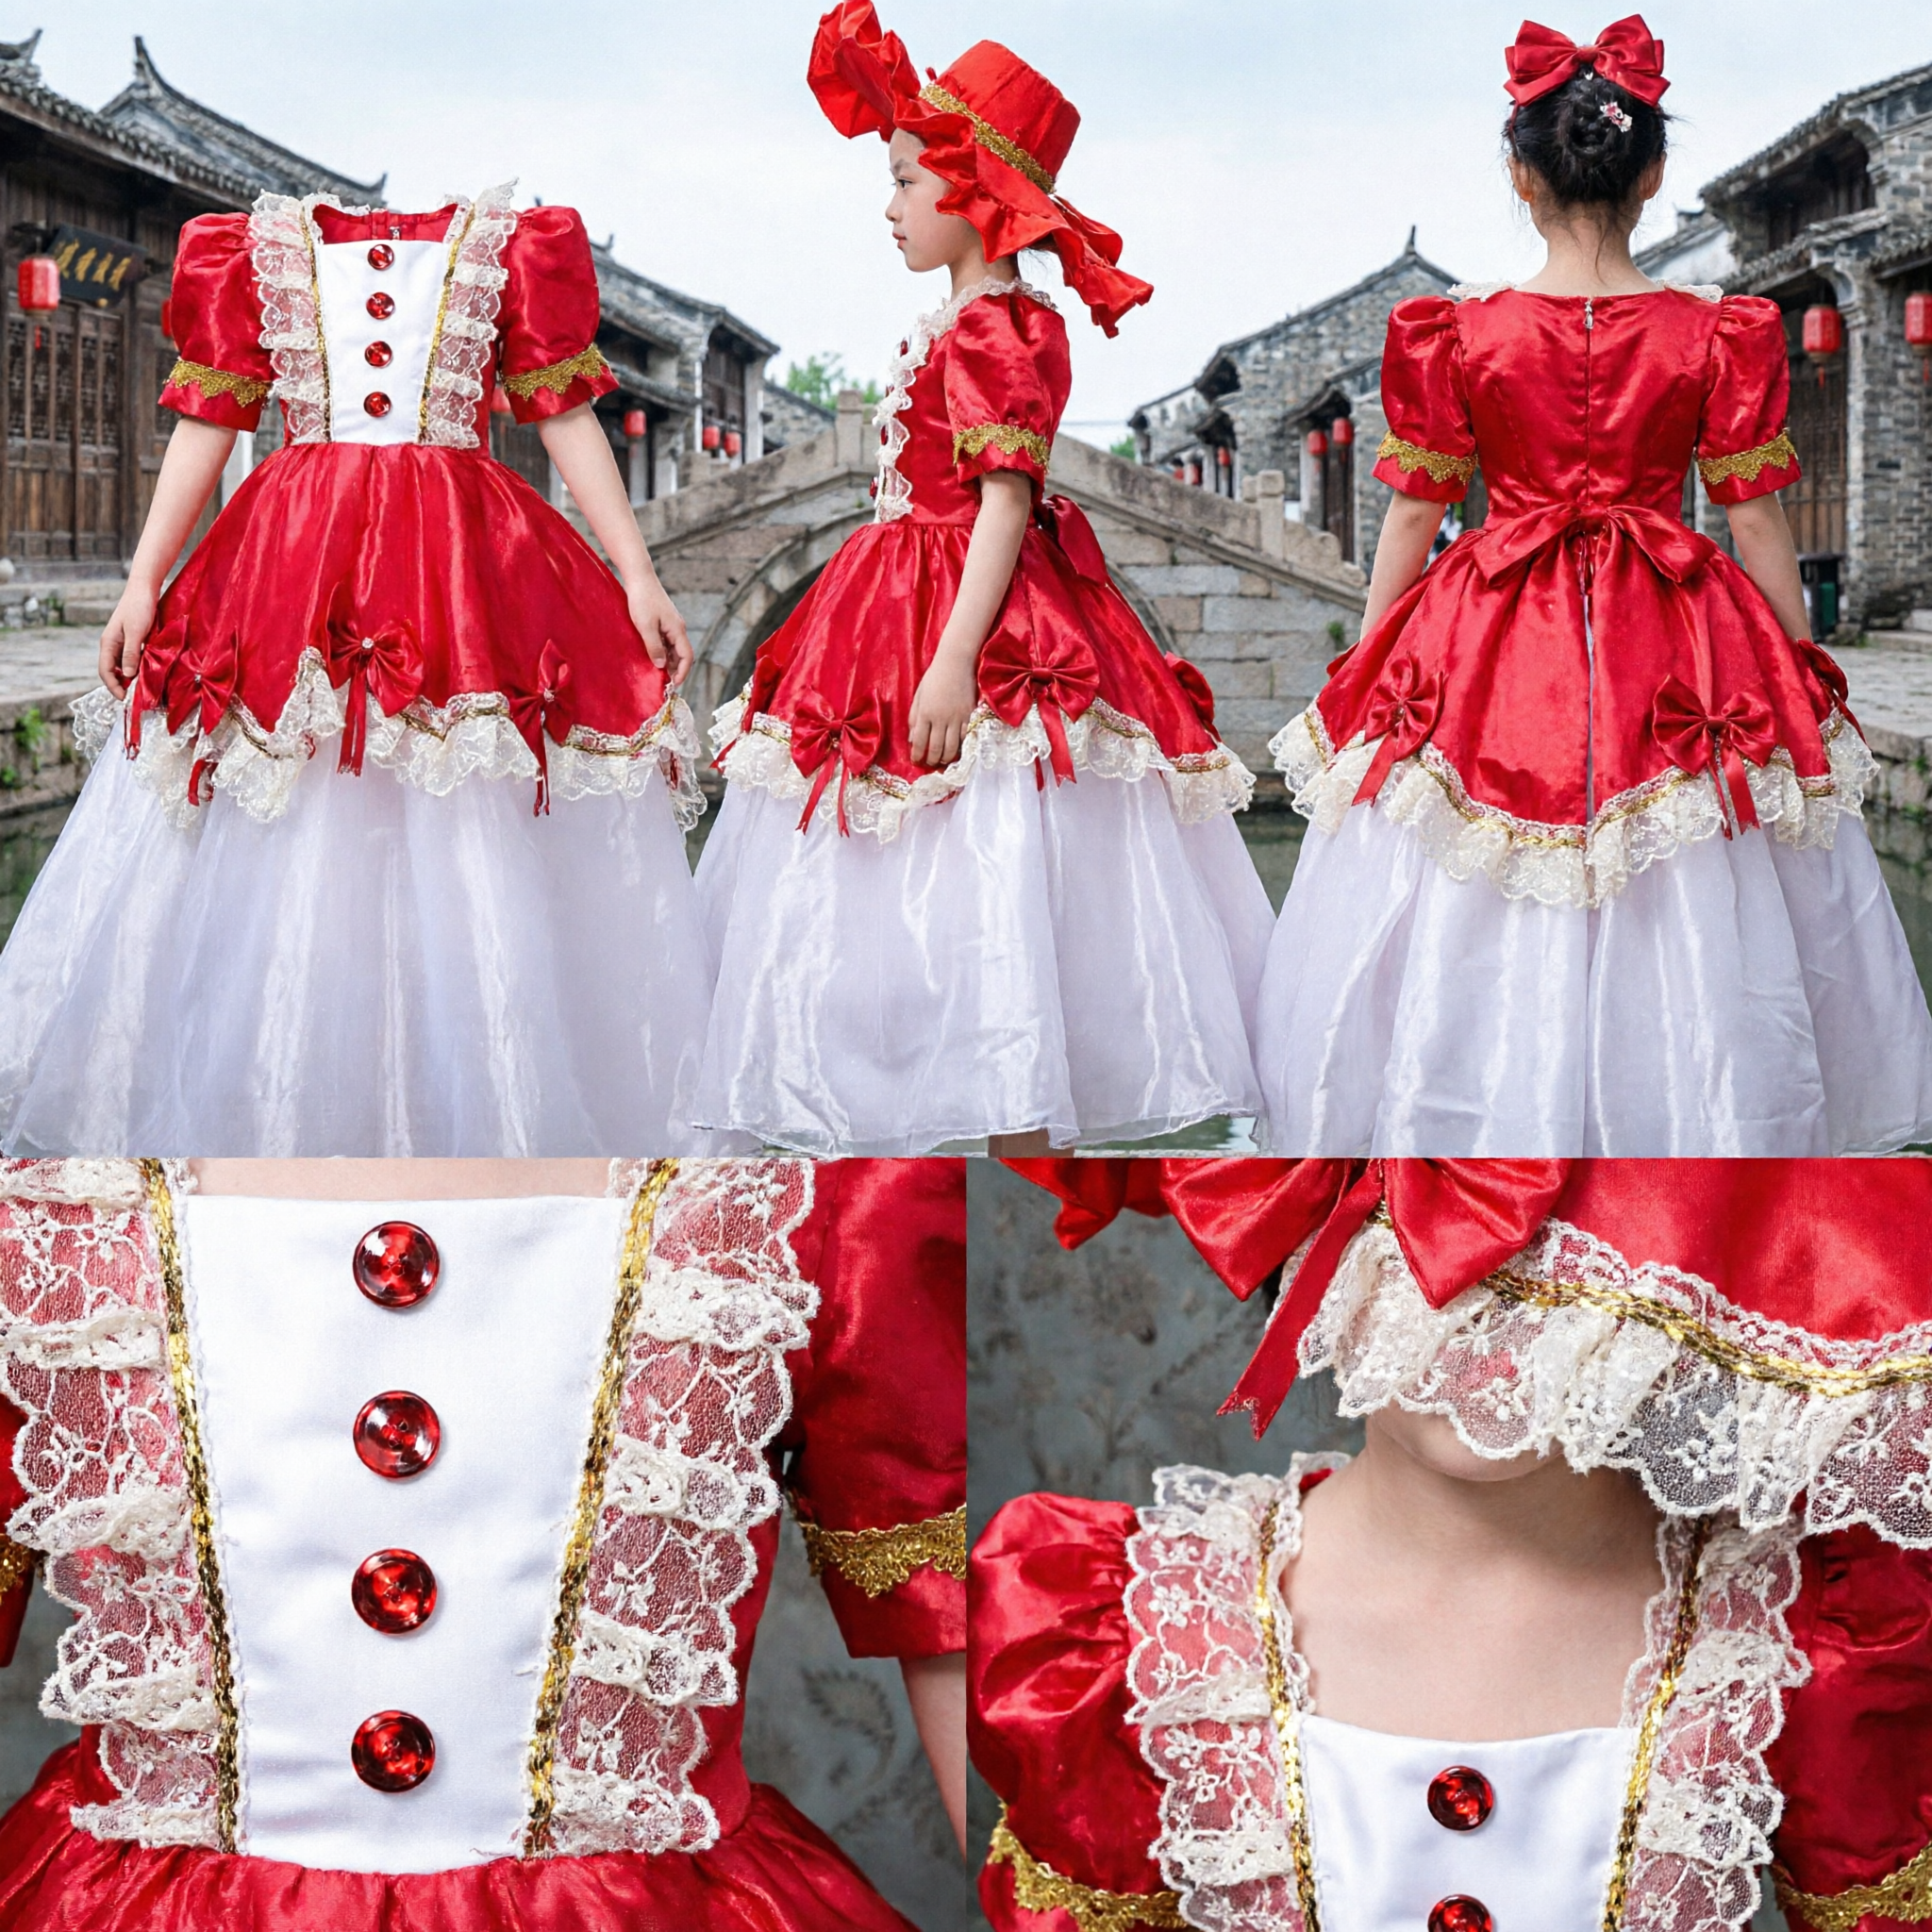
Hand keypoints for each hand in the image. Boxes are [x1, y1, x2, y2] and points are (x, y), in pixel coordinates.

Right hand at [99, 581, 158, 698]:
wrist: (144, 589)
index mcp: (108, 643)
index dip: (113, 686)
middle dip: (121, 685)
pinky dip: (137, 668)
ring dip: (130, 677)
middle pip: (112, 670)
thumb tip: (128, 675)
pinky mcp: (132, 639)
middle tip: (135, 697)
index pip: (105, 671)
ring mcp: (121, 642)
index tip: (124, 698)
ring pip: (122, 665)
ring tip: (142, 688)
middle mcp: (112, 644)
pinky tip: (147, 673)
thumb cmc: (139, 608)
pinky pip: (131, 658)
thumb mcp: (135, 632)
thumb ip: (130, 653)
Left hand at [625, 576, 692, 684]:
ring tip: (656, 672)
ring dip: (667, 661)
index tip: (674, 685)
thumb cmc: (642, 600)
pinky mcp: (663, 622)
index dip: (683, 672)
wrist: (639, 578)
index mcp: (677, 630)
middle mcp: (678, 628)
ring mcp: (671, 625)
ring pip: (674, 649)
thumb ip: (654, 647)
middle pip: (682, 654)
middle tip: (663, 682)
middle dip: (675, 669)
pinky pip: (666, 641)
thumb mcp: (645, 626)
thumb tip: (661, 666)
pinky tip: (652, 656)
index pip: (687, 656)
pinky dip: (662, 652)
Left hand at [909, 650, 978, 767]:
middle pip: (936, 748)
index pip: (919, 742)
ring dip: (945, 758)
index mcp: (925, 713)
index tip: (916, 761)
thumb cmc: (934, 678)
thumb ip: (914, 718)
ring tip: (942, 760)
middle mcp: (940, 718)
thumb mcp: (918, 696)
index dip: (917, 755)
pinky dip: (960, 747)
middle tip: (929, 764)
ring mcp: (956, 718)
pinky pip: (965, 738)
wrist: (956, 663)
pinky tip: (956, 750)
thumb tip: (912, 739)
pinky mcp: (969, 716)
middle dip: (931, 760)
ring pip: (952, 747)